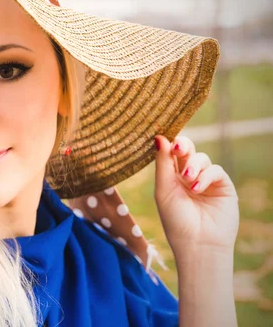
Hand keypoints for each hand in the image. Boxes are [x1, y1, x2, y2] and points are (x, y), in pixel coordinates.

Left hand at [153, 135, 238, 257]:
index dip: (169, 143)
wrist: (198, 244)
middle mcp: (188, 176)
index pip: (170, 153)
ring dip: (193, 166)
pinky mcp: (223, 186)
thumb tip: (158, 137)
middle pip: (187, 150)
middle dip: (182, 146)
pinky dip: (206, 176)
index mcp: (171, 176)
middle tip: (178, 148)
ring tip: (188, 179)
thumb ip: (163, 164)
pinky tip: (197, 188)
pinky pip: (216, 170)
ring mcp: (206, 180)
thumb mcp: (164, 190)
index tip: (164, 138)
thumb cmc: (175, 220)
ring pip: (201, 158)